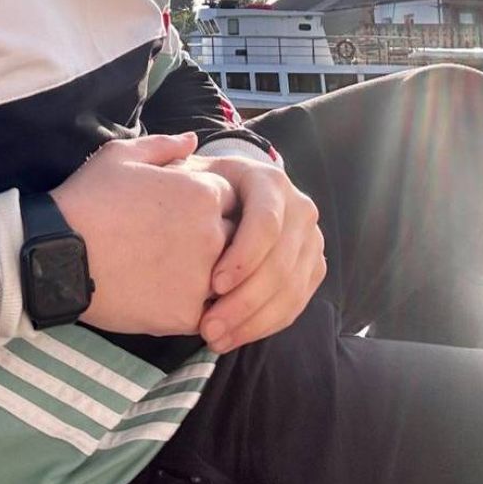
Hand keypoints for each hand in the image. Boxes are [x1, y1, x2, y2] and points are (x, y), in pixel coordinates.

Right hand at [51, 132, 238, 335]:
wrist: (57, 255)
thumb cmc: (88, 199)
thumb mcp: (122, 156)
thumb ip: (165, 145)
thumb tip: (193, 140)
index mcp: (203, 193)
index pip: (233, 200)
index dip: (208, 205)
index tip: (180, 213)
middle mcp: (212, 235)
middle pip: (235, 239)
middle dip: (214, 240)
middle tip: (172, 244)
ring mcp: (202, 277)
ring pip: (224, 279)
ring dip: (205, 275)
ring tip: (165, 271)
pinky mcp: (185, 314)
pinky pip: (204, 311)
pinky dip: (187, 306)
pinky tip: (159, 296)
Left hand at [192, 154, 325, 351]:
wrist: (220, 205)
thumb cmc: (191, 189)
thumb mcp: (181, 170)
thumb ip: (171, 155)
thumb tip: (186, 145)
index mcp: (268, 180)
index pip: (267, 222)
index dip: (244, 257)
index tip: (211, 284)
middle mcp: (298, 207)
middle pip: (281, 262)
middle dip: (245, 301)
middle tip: (208, 326)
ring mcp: (310, 239)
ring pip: (291, 289)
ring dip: (253, 320)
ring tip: (214, 338)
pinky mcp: (311, 268)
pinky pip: (295, 304)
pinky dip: (264, 326)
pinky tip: (232, 338)